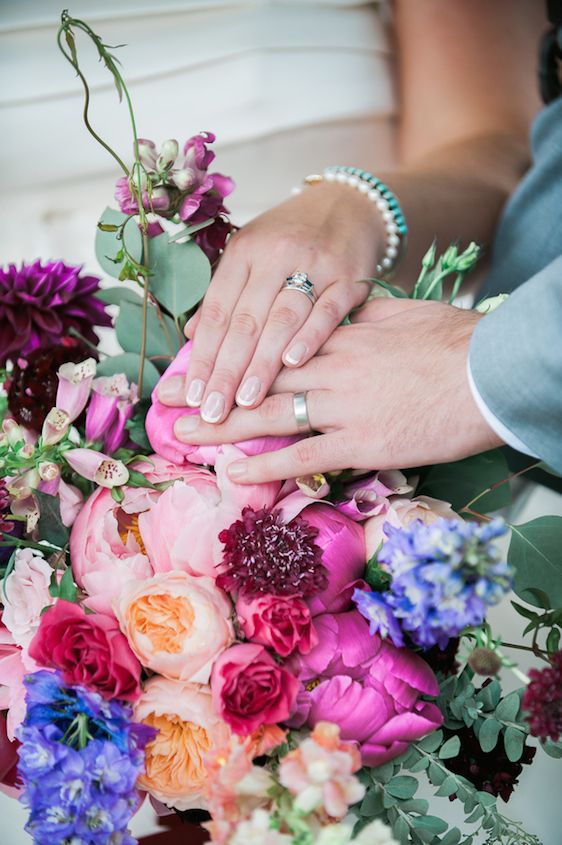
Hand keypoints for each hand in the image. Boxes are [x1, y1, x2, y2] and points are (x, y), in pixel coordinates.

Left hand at [157, 182, 383, 421]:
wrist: (351, 204)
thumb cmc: (292, 237)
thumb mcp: (251, 254)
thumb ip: (224, 294)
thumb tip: (192, 337)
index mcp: (244, 252)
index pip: (218, 312)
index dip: (202, 356)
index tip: (190, 394)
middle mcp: (276, 255)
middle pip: (246, 321)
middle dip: (226, 371)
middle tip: (212, 411)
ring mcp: (315, 266)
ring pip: (281, 320)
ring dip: (262, 365)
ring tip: (245, 402)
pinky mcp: (350, 277)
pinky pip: (327, 311)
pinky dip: (310, 338)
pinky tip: (292, 366)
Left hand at [172, 299, 502, 481]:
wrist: (488, 370)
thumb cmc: (454, 340)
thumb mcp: (403, 314)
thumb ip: (363, 314)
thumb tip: (338, 308)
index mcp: (339, 336)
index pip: (272, 344)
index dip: (232, 354)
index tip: (200, 361)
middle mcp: (330, 368)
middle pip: (258, 376)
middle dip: (210, 387)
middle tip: (165, 398)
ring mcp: (342, 406)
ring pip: (270, 414)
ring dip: (222, 426)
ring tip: (181, 435)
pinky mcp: (361, 443)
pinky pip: (303, 456)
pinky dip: (266, 464)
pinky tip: (233, 472)